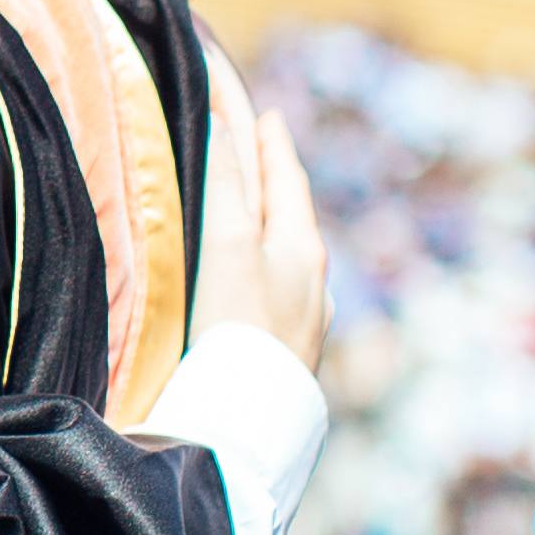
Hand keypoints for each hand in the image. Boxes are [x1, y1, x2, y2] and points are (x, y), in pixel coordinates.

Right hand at [187, 102, 330, 367]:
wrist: (246, 422)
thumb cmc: (237, 327)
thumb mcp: (228, 244)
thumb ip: (225, 184)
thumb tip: (223, 128)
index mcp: (302, 248)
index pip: (285, 177)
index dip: (269, 141)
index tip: (264, 112)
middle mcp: (311, 280)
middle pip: (288, 212)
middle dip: (271, 174)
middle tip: (258, 140)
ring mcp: (302, 318)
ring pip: (286, 252)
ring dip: (268, 221)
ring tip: (254, 204)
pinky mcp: (284, 350)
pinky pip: (277, 288)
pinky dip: (262, 263)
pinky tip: (257, 282)